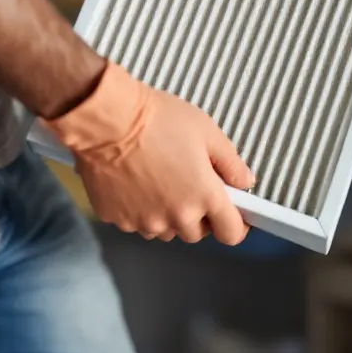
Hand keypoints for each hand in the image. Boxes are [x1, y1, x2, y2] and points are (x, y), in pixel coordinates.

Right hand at [47, 62, 254, 244]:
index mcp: (204, 197)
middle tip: (189, 185)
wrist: (107, 121)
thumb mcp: (206, 131)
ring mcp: (145, 221)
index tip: (232, 214)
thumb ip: (231, 163)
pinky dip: (139, 209)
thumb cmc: (158, 120)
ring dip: (168, 215)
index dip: (235, 225)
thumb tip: (244, 182)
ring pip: (165, 230)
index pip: (231, 233)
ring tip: (158, 181)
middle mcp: (177, 217)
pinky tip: (134, 182)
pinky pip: (136, 222)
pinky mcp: (118, 219)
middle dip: (198, 214)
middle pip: (197, 233)